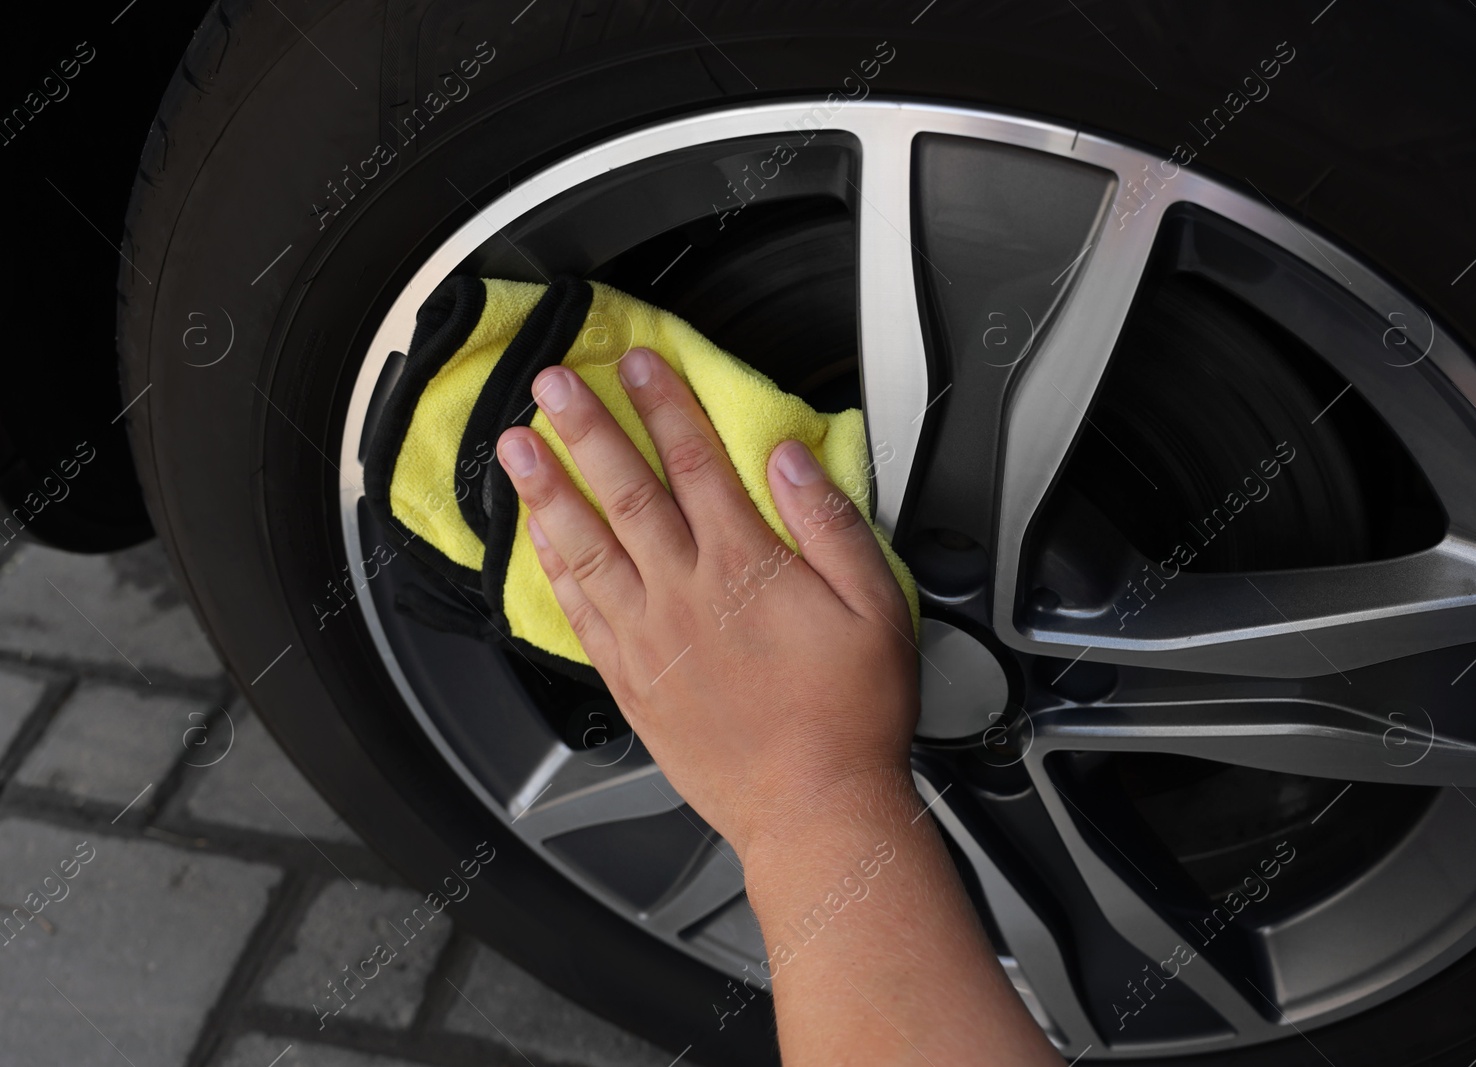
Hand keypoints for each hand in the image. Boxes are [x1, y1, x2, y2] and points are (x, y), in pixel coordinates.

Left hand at [495, 346, 920, 858]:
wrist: (812, 809)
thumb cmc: (850, 715)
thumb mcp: (876, 608)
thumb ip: (830, 525)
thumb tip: (790, 460)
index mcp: (745, 567)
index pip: (696, 463)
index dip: (664, 405)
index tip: (636, 365)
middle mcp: (685, 594)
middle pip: (626, 492)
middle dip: (586, 429)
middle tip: (550, 384)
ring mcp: (649, 639)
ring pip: (585, 547)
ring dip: (547, 491)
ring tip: (514, 448)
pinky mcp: (631, 682)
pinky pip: (579, 612)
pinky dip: (552, 569)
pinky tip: (536, 541)